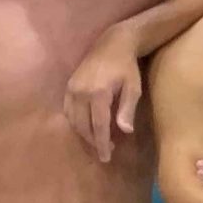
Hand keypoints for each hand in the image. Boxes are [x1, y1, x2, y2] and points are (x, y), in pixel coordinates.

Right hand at [65, 27, 142, 162]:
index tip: (106, 158)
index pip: (98, 126)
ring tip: (99, 142)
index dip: (102, 144)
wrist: (112, 44)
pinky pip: (68, 110)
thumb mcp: (134, 88)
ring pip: (73, 120)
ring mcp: (72, 88)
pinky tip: (87, 128)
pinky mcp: (68, 86)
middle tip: (106, 153)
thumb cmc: (128, 68)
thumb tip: (125, 132)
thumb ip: (127, 110)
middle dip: (94, 142)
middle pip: (83, 126)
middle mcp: (81, 92)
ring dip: (84, 134)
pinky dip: (76, 123)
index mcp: (98, 93)